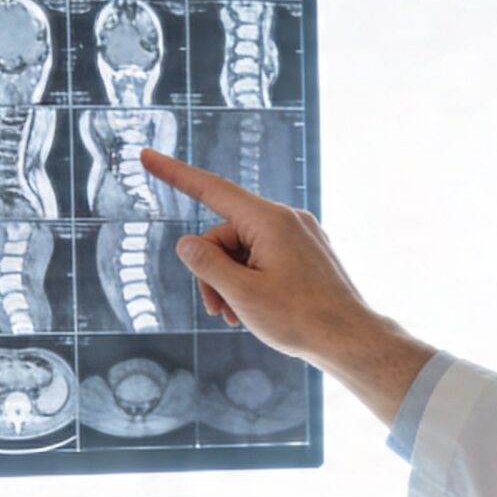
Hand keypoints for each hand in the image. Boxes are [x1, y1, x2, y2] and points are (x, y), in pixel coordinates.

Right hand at [137, 152, 434, 421]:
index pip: (211, 189)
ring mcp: (298, 236)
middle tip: (216, 310)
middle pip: (225, 234)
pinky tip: (252, 312)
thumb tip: (187, 243)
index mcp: (269, 220)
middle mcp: (286, 219)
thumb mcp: (241, 293)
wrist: (350, 340)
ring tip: (234, 317)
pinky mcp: (306, 253)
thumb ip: (207, 264)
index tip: (146, 157)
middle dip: (212, 271)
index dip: (174, 174)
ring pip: (243, 250)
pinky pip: (265, 258)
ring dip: (230, 282)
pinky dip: (251, 281)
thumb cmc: (300, 318)